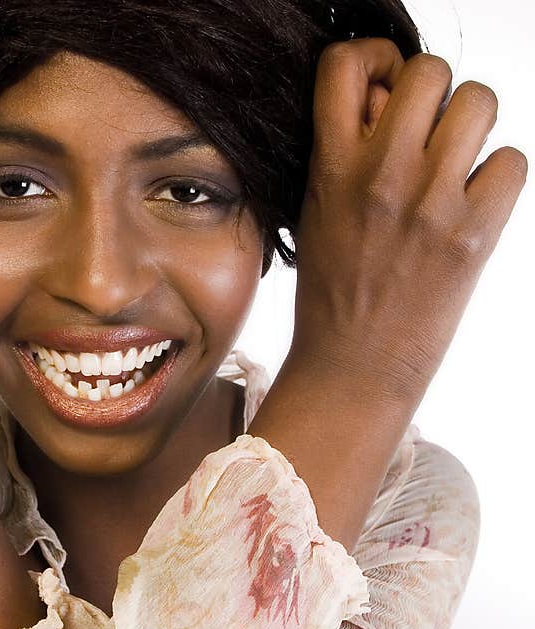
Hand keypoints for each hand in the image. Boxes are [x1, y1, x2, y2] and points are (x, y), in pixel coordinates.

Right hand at [290, 38, 526, 400]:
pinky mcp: (474, 233)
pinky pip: (512, 160)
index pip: (345, 64)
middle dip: (433, 94)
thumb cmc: (333, 295)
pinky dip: (497, 178)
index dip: (372, 59)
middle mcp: (381, 177)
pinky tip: (471, 206)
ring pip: (481, 102)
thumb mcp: (316, 216)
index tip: (382, 86)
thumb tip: (388, 99)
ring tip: (454, 168)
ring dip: (472, 128)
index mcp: (331, 171)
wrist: (354, 367)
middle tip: (426, 133)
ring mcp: (430, 203)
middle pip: (429, 69)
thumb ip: (347, 153)